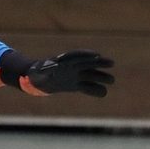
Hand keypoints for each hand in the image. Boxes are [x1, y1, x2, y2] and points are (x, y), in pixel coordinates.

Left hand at [0, 49, 114, 96]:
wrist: (37, 80)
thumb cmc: (37, 74)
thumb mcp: (40, 72)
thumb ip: (46, 70)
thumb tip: (48, 68)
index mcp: (64, 61)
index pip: (77, 56)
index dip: (87, 55)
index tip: (96, 55)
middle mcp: (72, 67)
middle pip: (88, 63)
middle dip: (99, 63)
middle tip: (111, 63)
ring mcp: (75, 75)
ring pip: (91, 75)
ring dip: (101, 77)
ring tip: (112, 80)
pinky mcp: (75, 85)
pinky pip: (87, 87)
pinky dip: (94, 90)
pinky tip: (104, 93)